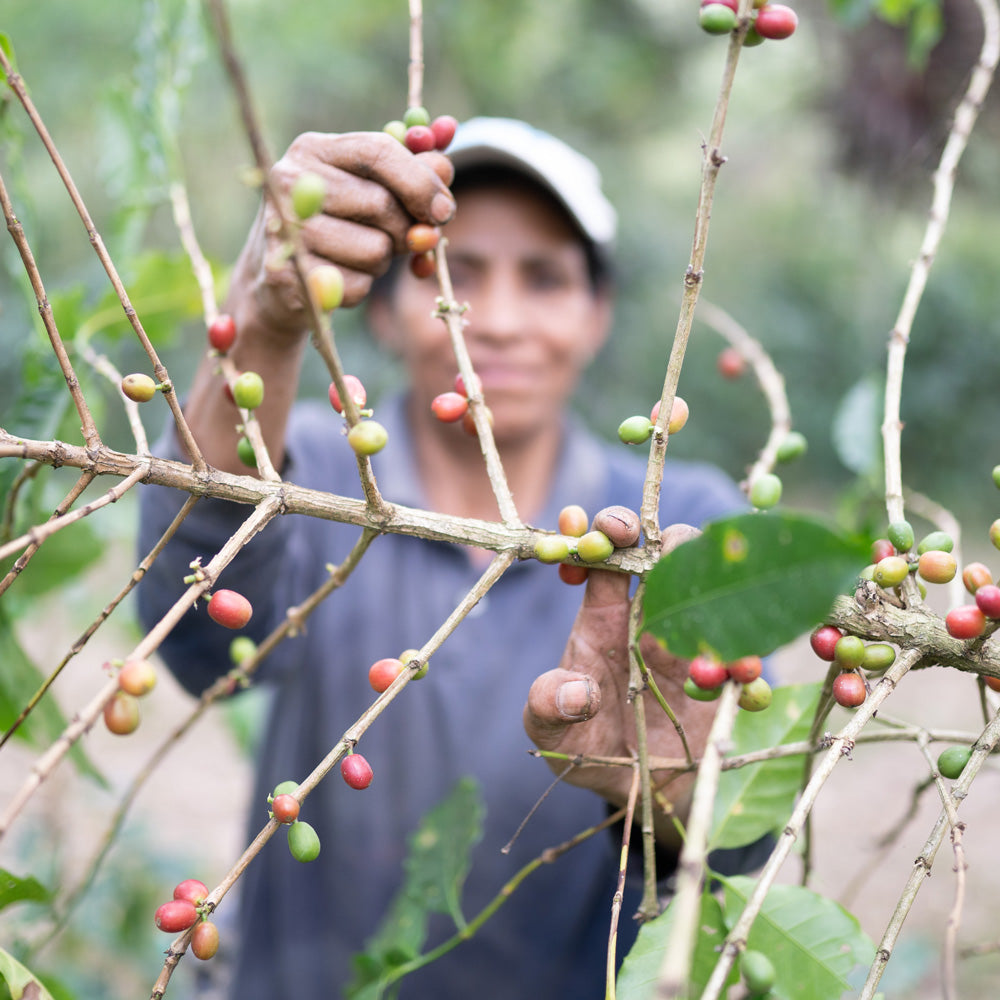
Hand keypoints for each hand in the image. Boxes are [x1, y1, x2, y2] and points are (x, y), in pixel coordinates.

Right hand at [229, 130, 455, 336]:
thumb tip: (444, 164)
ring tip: (360, 255)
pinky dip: (362, 287)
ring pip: (375, 250)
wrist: (279, 279)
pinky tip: (342, 276)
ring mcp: (285, 229)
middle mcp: (291, 181)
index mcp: (314, 149)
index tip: (444, 209)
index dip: (421, 181)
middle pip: (382, 204)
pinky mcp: (289, 275)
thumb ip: (411, 172)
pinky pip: (357, 286)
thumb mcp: (370, 189)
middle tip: (399, 238)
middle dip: (404, 229)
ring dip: (383, 261)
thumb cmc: (337, 224)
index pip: (378, 151)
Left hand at [523, 524, 715, 843]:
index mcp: (603, 618)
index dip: (602, 533)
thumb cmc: (585, 745)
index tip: (600, 528)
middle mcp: (651, 619)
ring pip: (714, 593)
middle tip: (666, 550)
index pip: (606, 559)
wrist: (637, 791)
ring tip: (707, 629)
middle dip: (668, 540)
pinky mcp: (726, 677)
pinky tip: (741, 680)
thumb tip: (570, 692)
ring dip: (718, 600)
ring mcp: (693, 642)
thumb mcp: (551, 734)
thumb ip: (547, 707)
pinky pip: (747, 657)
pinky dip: (749, 664)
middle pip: (666, 554)